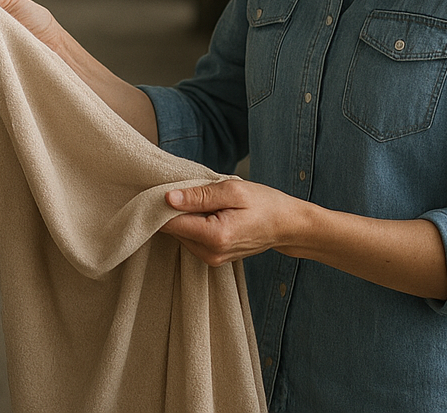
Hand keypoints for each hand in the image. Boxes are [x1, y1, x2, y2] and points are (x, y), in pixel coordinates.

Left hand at [159, 179, 305, 265]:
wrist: (287, 225)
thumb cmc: (264, 203)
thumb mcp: (232, 191)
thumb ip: (199, 195)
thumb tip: (168, 198)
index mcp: (214, 236)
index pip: (170, 223)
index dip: (159, 204)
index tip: (158, 187)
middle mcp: (210, 254)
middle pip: (173, 229)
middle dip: (173, 208)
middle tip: (188, 188)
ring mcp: (212, 259)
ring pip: (181, 234)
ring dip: (184, 216)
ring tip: (204, 200)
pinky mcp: (213, 258)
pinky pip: (191, 238)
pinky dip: (193, 223)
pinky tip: (208, 211)